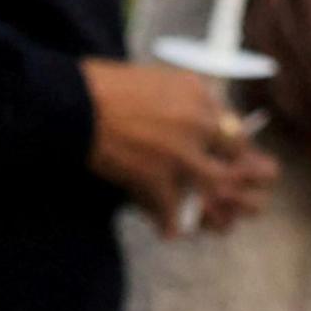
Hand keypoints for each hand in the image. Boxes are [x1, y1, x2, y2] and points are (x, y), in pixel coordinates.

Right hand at [83, 59, 266, 237]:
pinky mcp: (158, 177)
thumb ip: (182, 98)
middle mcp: (196, 120)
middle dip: (237, 167)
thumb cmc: (103, 87)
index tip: (223, 152)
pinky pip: (174, 209)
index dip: (229, 141)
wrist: (73, 103)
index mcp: (196, 91)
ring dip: (216, 199)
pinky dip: (170, 224)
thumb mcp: (155, 79)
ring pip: (216, 182)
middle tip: (230, 180)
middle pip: (234, 149)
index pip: (229, 120)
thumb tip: (197, 115)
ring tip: (216, 215)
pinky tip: (169, 231)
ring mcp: (180, 151)